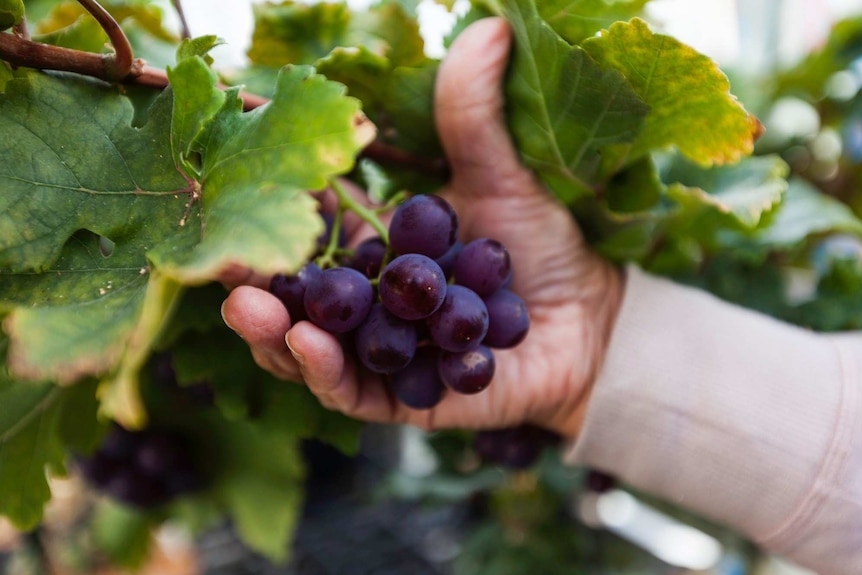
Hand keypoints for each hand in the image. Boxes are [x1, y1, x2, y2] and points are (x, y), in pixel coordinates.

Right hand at [221, 17, 623, 438]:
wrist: (591, 321)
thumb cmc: (541, 247)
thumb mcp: (504, 178)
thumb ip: (476, 116)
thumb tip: (489, 29)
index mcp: (373, 248)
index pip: (306, 228)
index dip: (269, 209)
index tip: (235, 180)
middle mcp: (365, 302)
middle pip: (292, 293)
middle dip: (250, 277)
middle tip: (218, 255)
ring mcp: (376, 352)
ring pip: (305, 347)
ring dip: (272, 330)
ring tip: (249, 303)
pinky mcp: (399, 398)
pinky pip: (351, 392)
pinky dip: (325, 372)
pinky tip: (307, 343)